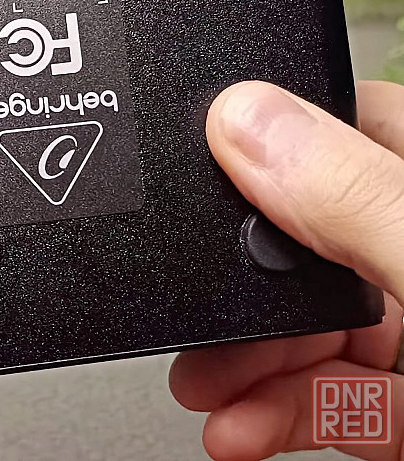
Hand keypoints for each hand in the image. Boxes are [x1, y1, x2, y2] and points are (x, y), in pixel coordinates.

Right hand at [171, 80, 403, 459]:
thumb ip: (354, 198)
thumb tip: (243, 120)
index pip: (334, 128)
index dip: (250, 154)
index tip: (192, 194)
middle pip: (302, 239)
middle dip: (236, 289)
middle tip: (194, 322)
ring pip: (307, 322)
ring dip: (243, 364)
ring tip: (208, 394)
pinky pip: (333, 391)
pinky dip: (278, 410)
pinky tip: (242, 425)